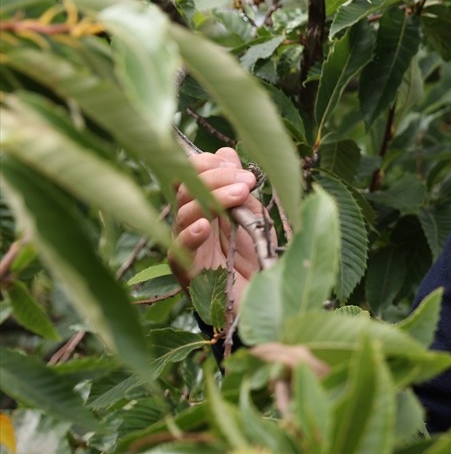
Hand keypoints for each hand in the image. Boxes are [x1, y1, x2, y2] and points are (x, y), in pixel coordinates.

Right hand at [169, 146, 270, 312]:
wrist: (269, 303)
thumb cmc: (260, 259)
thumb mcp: (255, 215)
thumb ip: (240, 186)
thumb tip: (225, 151)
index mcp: (205, 206)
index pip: (191, 174)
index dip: (210, 164)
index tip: (241, 168)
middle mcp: (191, 223)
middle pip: (184, 187)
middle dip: (214, 176)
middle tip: (245, 180)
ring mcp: (187, 247)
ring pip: (182, 212)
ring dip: (212, 197)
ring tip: (240, 194)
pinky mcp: (188, 271)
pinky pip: (178, 249)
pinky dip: (190, 233)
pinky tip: (206, 225)